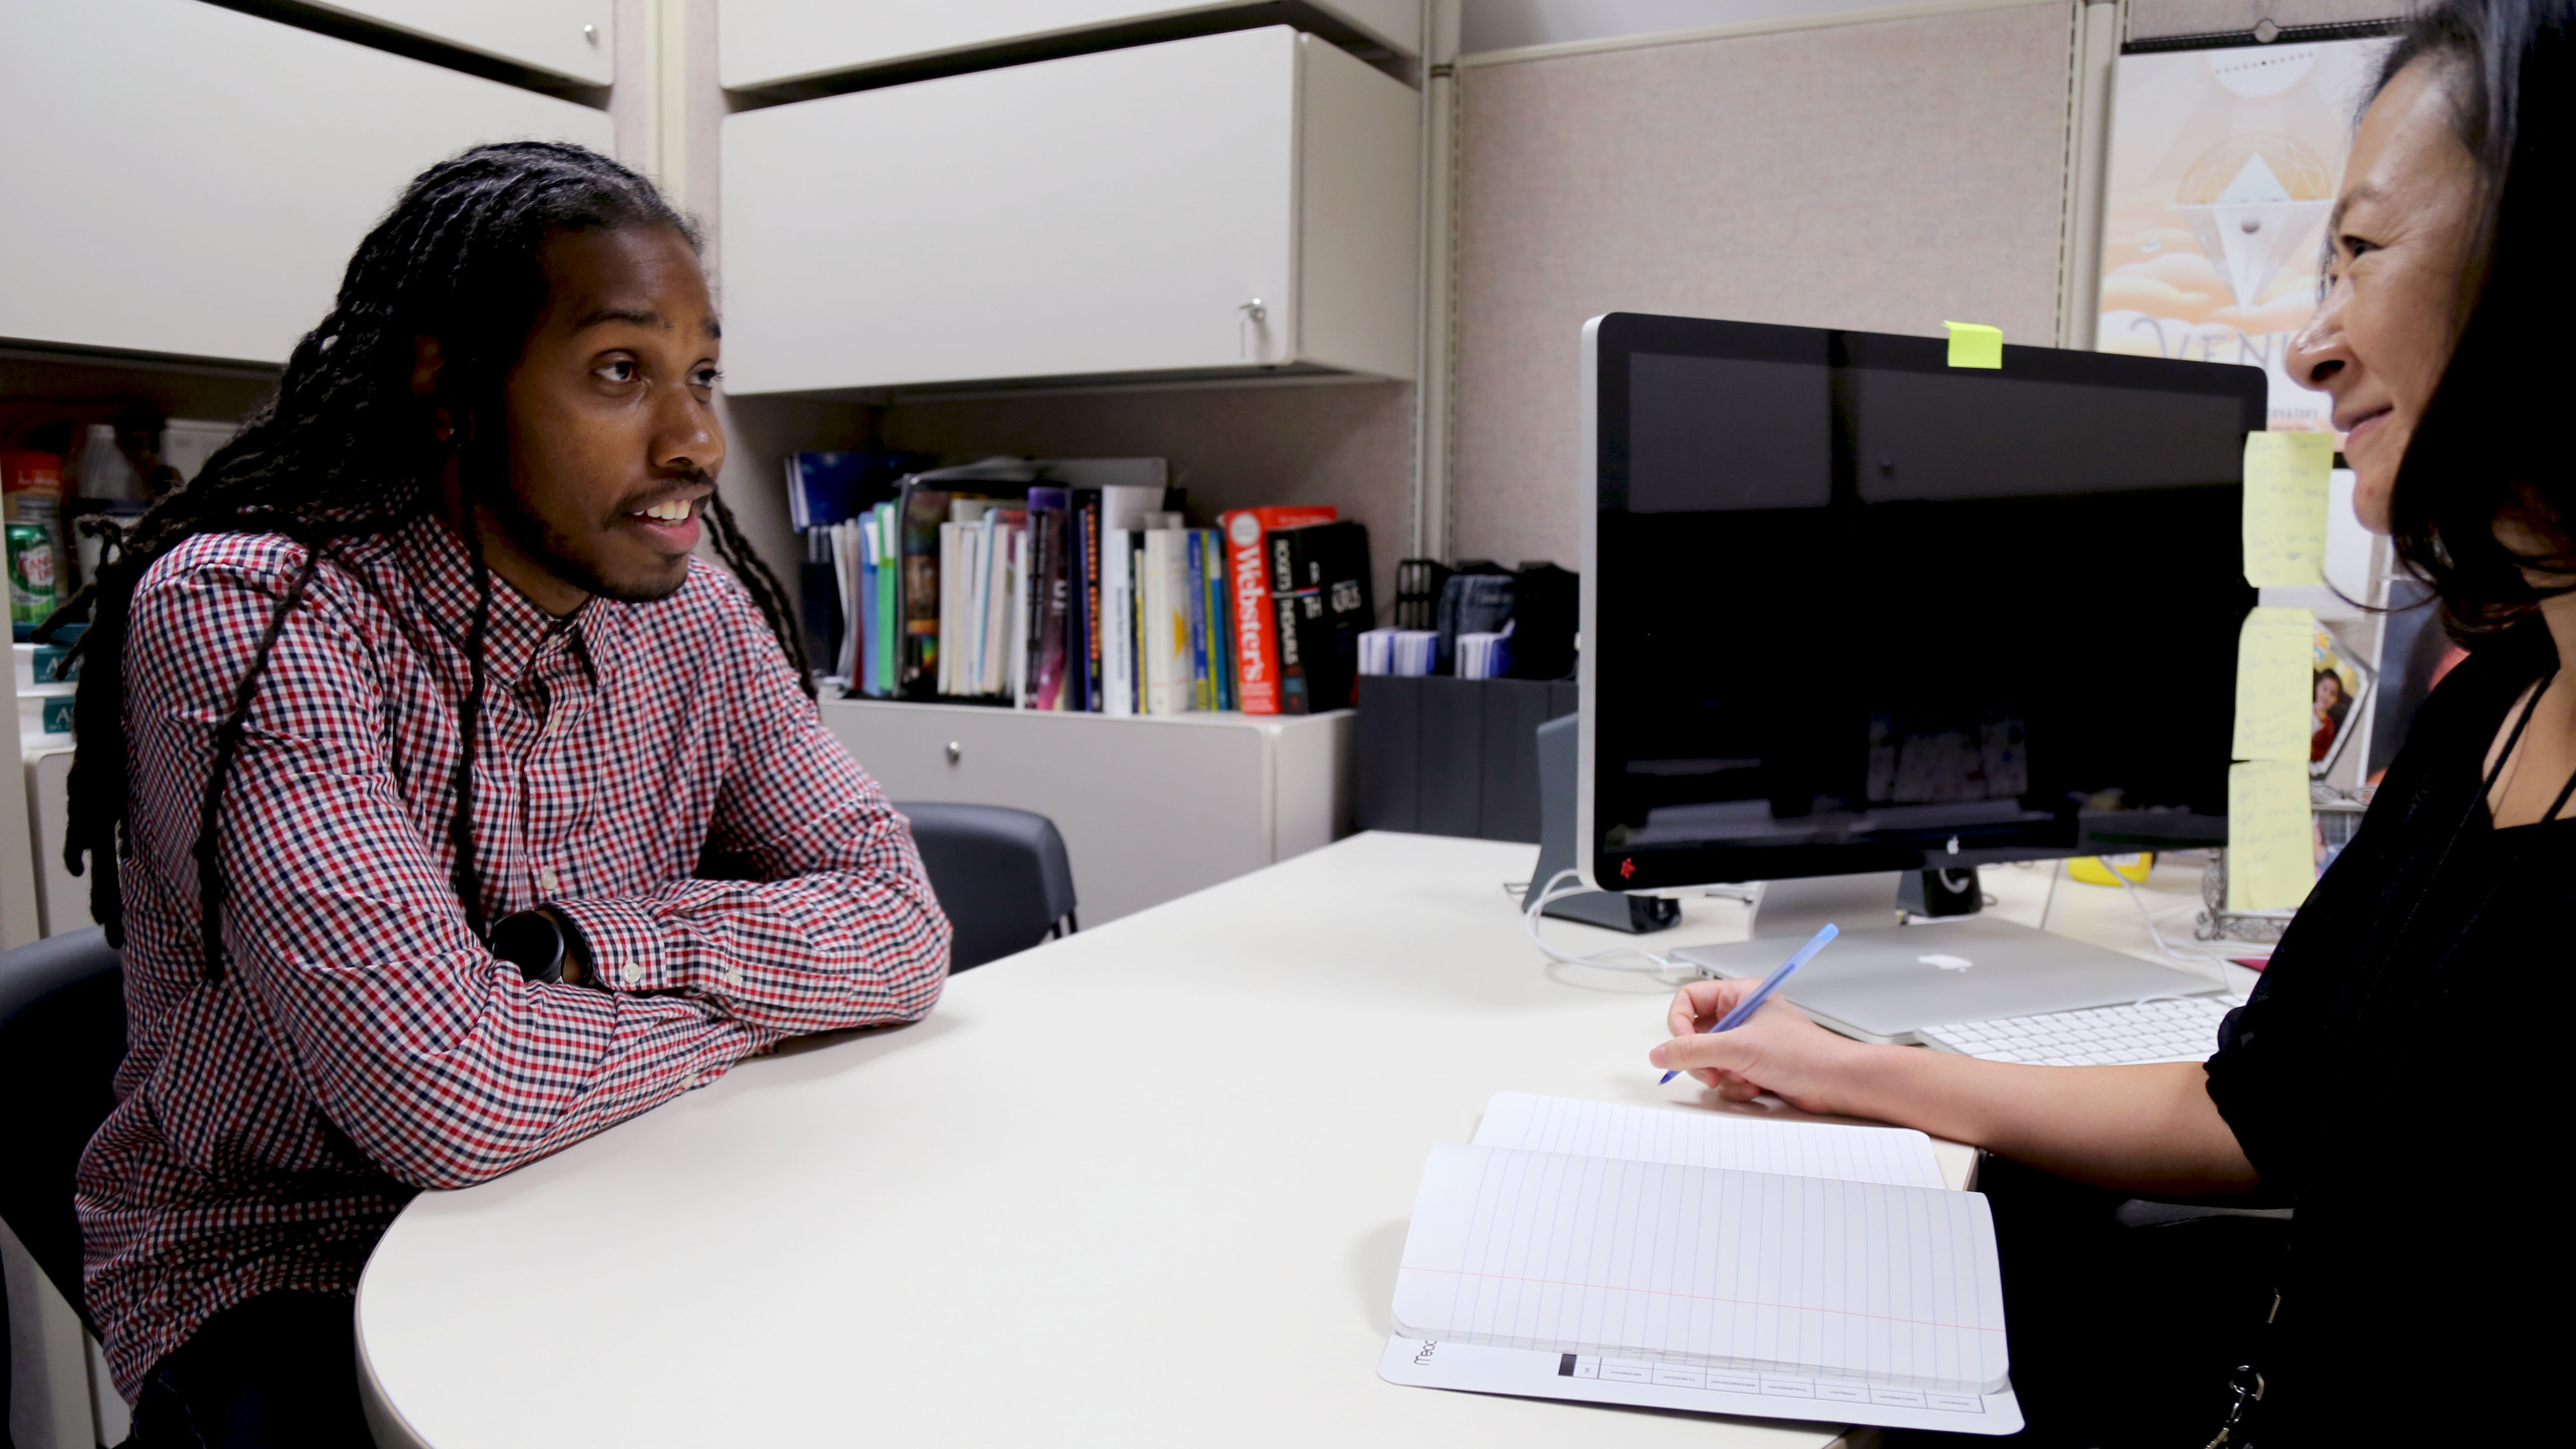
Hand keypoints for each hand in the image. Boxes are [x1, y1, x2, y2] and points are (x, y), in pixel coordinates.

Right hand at [1649, 977, 1873, 1115]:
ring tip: (1743, 1080)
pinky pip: (1725, 1076)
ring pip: (1708, 1060)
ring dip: (1722, 1076)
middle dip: (1701, 1059)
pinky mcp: (1753, 1066)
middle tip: (1712, 1073)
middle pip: (1695, 1034)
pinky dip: (1735, 1086)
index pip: (1689, 999)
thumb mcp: (1739, 1048)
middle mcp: (1741, 1015)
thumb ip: (1693, 1050)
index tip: (1680, 1047)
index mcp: (1739, 995)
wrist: (1837, 1083)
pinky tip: (1756, 1088)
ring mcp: (1747, 1042)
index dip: (1679, 1024)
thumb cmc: (1801, 1054)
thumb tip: (1658, 1054)